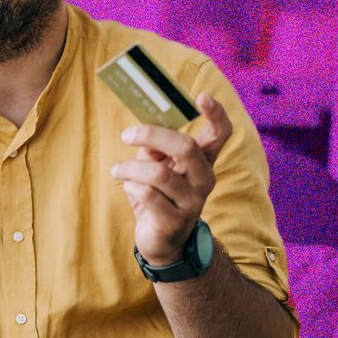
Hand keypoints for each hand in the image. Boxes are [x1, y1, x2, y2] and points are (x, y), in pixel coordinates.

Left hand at [110, 93, 232, 265]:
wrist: (160, 242)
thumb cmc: (158, 195)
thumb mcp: (156, 166)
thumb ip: (154, 147)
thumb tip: (144, 133)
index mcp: (203, 161)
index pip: (220, 134)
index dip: (215, 113)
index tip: (201, 96)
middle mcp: (203, 180)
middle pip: (186, 147)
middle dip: (153, 135)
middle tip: (127, 134)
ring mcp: (192, 202)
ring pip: (159, 173)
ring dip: (130, 168)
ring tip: (117, 171)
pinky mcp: (174, 221)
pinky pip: (147, 195)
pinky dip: (131, 187)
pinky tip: (128, 189)